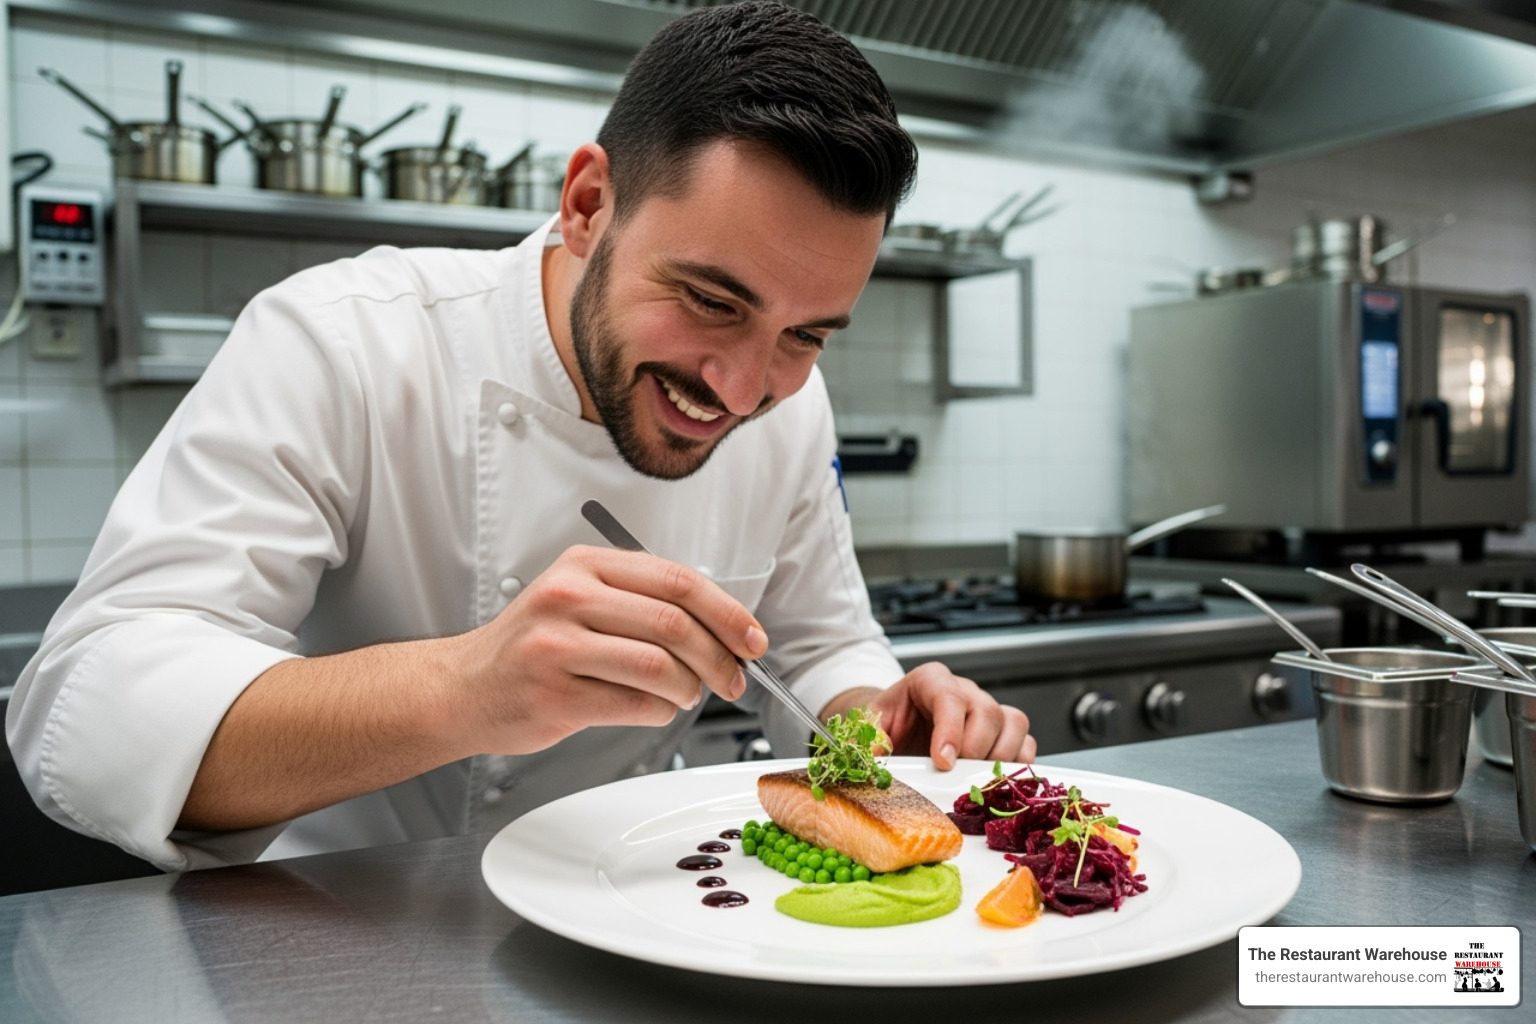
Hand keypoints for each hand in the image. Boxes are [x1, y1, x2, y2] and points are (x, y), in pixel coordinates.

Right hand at [450, 545, 766, 754]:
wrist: (463, 688)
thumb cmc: (532, 647)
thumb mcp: (579, 599)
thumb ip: (641, 602)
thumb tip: (724, 627)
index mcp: (584, 565)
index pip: (676, 580)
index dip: (727, 612)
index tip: (752, 638)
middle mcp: (568, 597)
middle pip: (674, 623)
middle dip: (719, 657)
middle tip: (734, 678)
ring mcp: (557, 646)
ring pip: (659, 666)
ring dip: (688, 688)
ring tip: (685, 695)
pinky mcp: (555, 695)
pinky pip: (635, 705)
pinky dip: (660, 711)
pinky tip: (654, 708)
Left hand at [822, 663, 1034, 770]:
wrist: (902, 729)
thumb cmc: (891, 723)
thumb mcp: (872, 725)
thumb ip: (872, 739)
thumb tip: (875, 761)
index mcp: (930, 680)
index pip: (948, 697)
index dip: (950, 731)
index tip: (942, 762)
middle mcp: (965, 691)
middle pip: (986, 711)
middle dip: (974, 750)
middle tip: (956, 776)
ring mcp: (987, 709)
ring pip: (1012, 723)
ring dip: (999, 757)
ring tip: (976, 780)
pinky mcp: (1003, 731)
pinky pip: (1025, 741)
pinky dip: (1018, 763)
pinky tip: (997, 780)